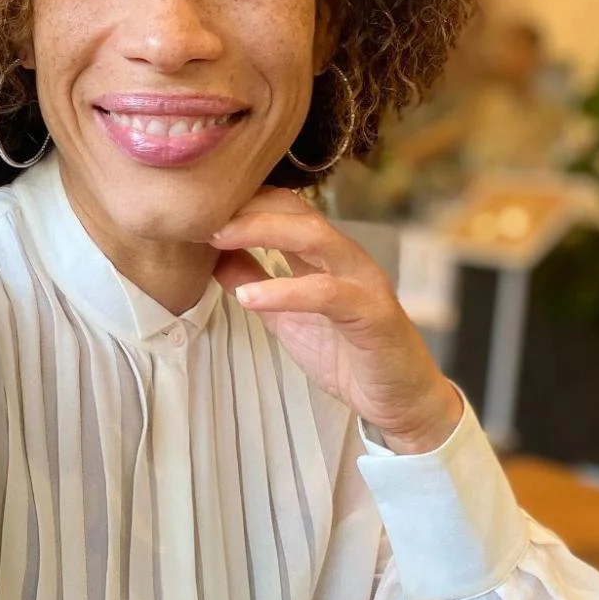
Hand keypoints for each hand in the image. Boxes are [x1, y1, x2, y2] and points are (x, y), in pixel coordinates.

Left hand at [209, 188, 463, 454]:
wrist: (399, 399)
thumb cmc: (346, 354)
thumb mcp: (286, 316)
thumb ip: (256, 283)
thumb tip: (212, 257)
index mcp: (326, 256)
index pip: (285, 207)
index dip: (245, 200)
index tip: (200, 205)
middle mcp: (346, 258)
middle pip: (297, 211)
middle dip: (248, 207)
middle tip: (202, 215)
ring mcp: (362, 281)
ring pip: (315, 237)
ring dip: (263, 231)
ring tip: (218, 239)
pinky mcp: (372, 313)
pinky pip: (326, 293)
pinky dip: (284, 291)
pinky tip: (249, 298)